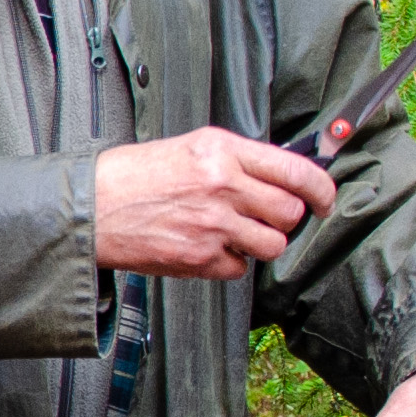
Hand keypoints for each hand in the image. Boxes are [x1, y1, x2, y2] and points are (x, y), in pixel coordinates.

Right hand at [92, 127, 337, 278]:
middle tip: (269, 217)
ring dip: (263, 243)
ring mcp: (213, 225)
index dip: (322, 189)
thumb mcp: (190, 148)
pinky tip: (208, 247)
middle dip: (286, 219)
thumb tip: (278, 177)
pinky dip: (231, 262)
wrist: (90, 207)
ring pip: (273, 245)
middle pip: (290, 212)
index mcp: (222, 151)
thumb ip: (236, 160)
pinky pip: (240, 268)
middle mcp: (223, 186)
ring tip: (237, 234)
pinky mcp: (199, 258)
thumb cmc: (133, 175)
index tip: (325, 199)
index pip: (296, 171)